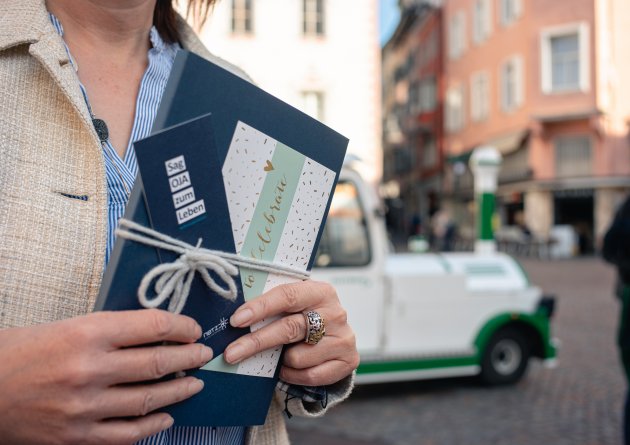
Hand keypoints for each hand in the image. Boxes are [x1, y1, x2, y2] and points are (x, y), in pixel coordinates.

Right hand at [0, 309, 211, 444]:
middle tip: (203, 355)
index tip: (193, 329)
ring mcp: (84, 407)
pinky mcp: (76, 437)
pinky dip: (153, 426)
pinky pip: (127, 435)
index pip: (153, 326)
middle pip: (158, 363)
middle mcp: (90, 369)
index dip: (182, 327)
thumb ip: (111, 330)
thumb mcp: (66, 326)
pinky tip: (166, 417)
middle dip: (190, 358)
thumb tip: (156, 334)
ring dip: (179, 391)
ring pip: (149, 400)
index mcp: (87, 333)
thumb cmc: (19, 352)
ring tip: (194, 383)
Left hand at [225, 281, 358, 385]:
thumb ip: (273, 306)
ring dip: (282, 360)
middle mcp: (336, 313)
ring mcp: (344, 338)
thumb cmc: (304, 317)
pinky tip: (292, 367)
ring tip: (283, 355)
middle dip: (256, 342)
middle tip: (231, 353)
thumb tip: (235, 318)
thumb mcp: (294, 305)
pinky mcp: (348, 360)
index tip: (236, 320)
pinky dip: (294, 374)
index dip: (260, 308)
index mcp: (320, 291)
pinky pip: (310, 375)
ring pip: (298, 357)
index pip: (287, 296)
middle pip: (289, 328)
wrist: (335, 338)